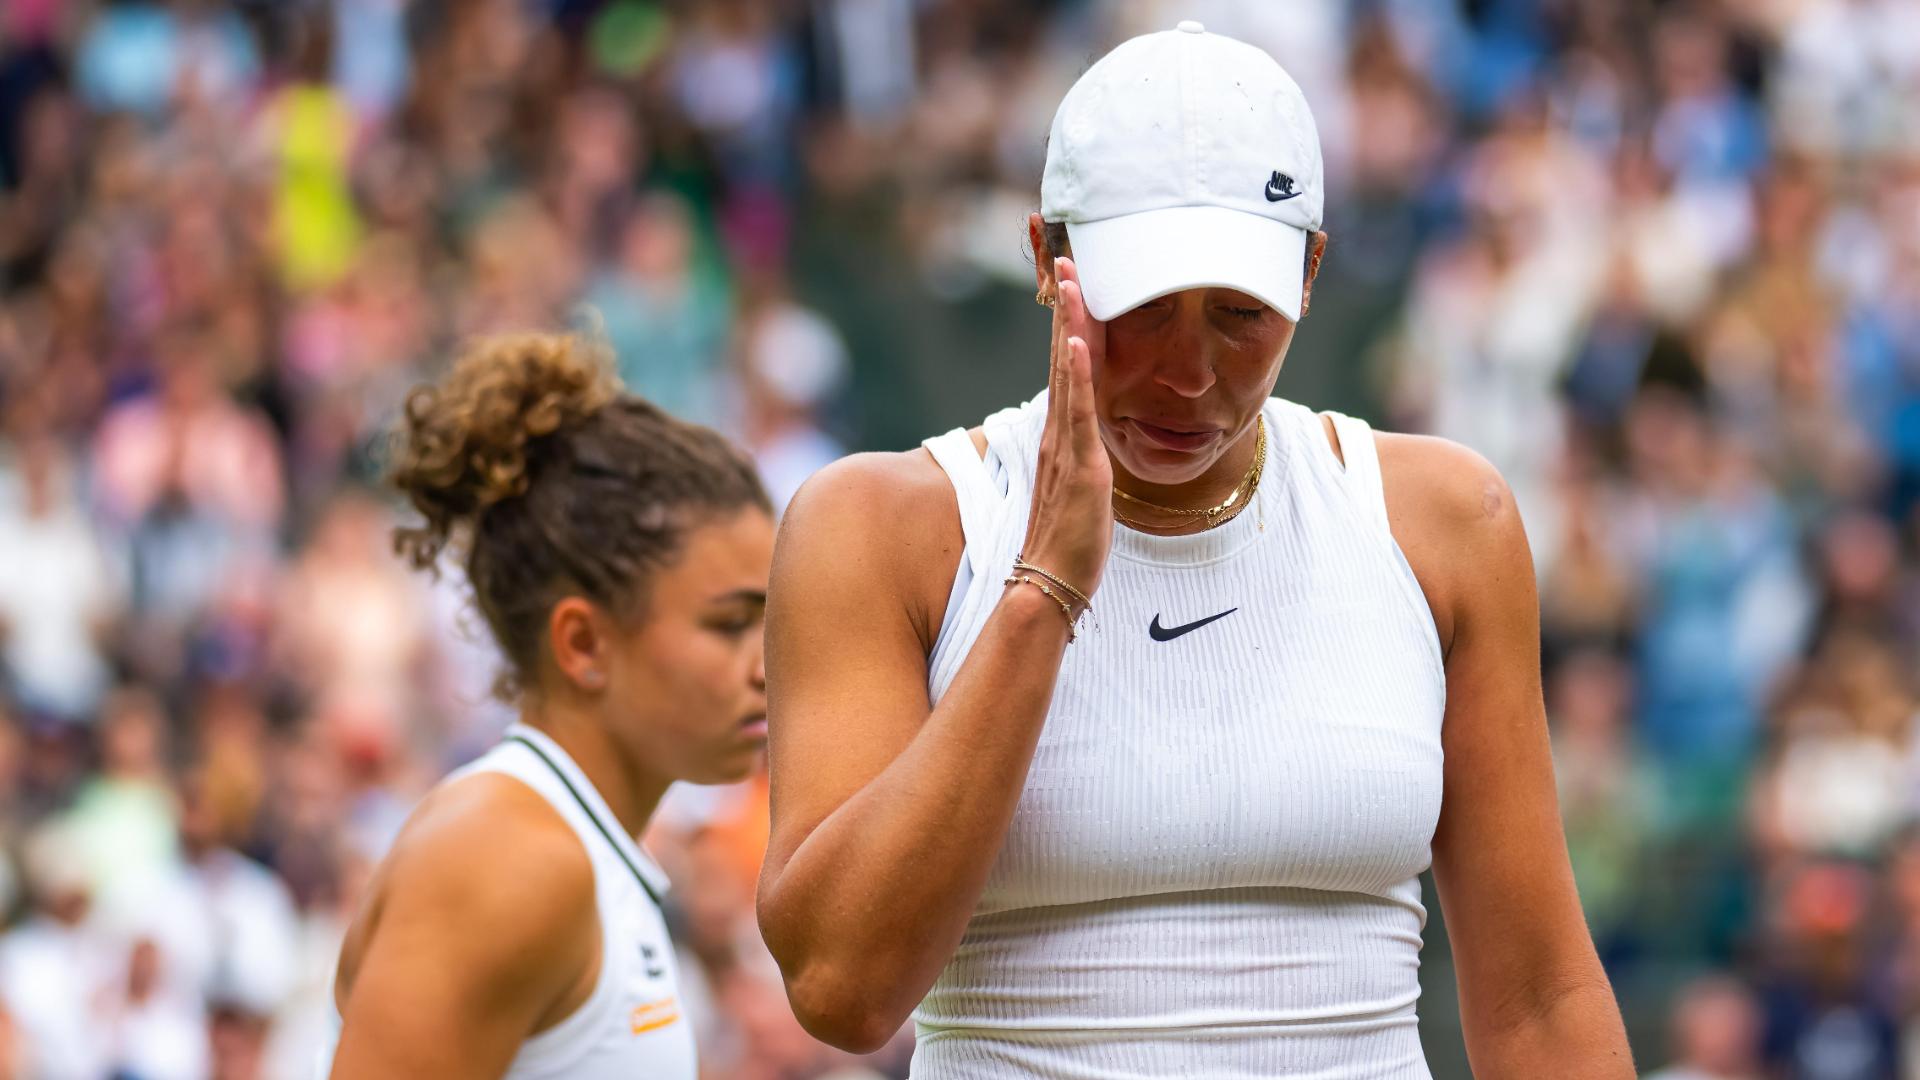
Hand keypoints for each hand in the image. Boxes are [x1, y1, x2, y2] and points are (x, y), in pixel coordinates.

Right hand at [1017, 256, 1112, 606]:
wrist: (1050, 580)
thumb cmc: (1069, 539)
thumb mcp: (1082, 485)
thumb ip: (1081, 456)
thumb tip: (1089, 438)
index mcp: (1061, 432)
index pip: (1067, 365)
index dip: (1070, 322)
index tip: (1072, 281)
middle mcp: (1058, 430)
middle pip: (1063, 354)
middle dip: (1066, 306)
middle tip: (1065, 257)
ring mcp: (1066, 444)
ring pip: (1068, 371)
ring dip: (1071, 323)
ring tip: (1071, 281)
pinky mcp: (1080, 464)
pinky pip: (1078, 411)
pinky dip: (1079, 373)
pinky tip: (1080, 341)